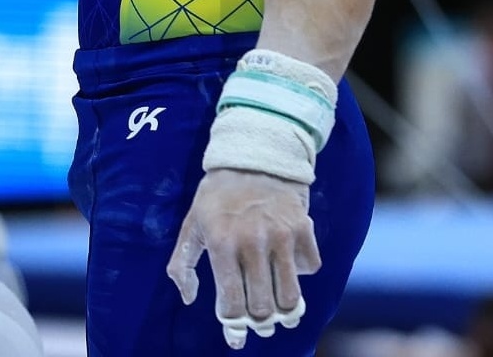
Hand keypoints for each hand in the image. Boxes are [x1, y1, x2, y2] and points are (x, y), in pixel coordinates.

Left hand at [165, 168, 319, 348]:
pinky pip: (310, 269)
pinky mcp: (304, 229)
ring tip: (282, 316)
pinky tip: (290, 269)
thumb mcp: (192, 224)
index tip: (234, 335)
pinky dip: (302, 276)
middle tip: (260, 325)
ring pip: (291, 298)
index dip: (233, 327)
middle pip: (262, 307)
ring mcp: (281, 236)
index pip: (231, 303)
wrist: (254, 157)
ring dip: (286, 313)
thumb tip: (189, 299)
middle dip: (260, 324)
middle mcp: (252, 242)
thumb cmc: (217, 197)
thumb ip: (182, 263)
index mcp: (221, 242)